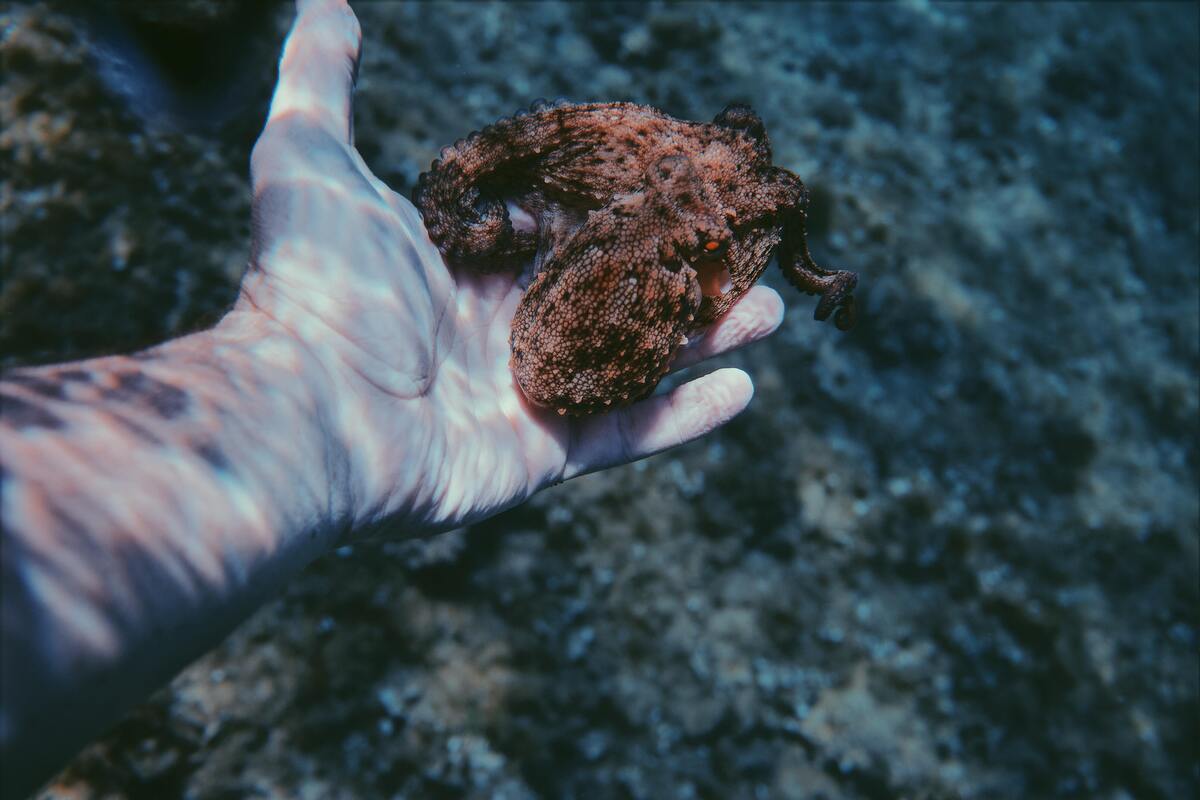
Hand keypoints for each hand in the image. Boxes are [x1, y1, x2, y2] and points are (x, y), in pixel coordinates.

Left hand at [238, 0, 785, 536]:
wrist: (308, 407)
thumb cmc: (315, 282)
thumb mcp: (310, 157)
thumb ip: (323, 77)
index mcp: (468, 264)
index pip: (566, 226)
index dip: (625, 204)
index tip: (686, 179)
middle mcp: (501, 328)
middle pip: (616, 293)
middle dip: (685, 271)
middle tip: (746, 243)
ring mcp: (526, 395)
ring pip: (637, 360)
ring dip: (705, 336)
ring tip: (770, 311)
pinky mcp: (542, 454)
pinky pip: (629, 434)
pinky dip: (686, 418)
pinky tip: (744, 388)